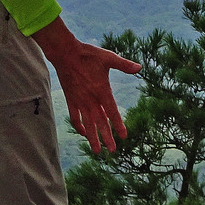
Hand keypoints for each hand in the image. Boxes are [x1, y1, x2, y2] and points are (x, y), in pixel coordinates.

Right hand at [30, 17, 140, 153]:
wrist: (65, 53)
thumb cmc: (88, 55)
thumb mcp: (108, 57)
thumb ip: (124, 64)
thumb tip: (139, 68)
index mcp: (102, 91)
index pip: (112, 112)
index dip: (118, 125)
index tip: (124, 136)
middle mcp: (91, 100)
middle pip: (100, 123)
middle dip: (107, 138)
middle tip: (113, 150)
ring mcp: (80, 101)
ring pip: (87, 124)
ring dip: (92, 138)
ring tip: (97, 151)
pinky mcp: (71, 99)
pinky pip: (74, 117)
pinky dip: (79, 126)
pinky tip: (83, 133)